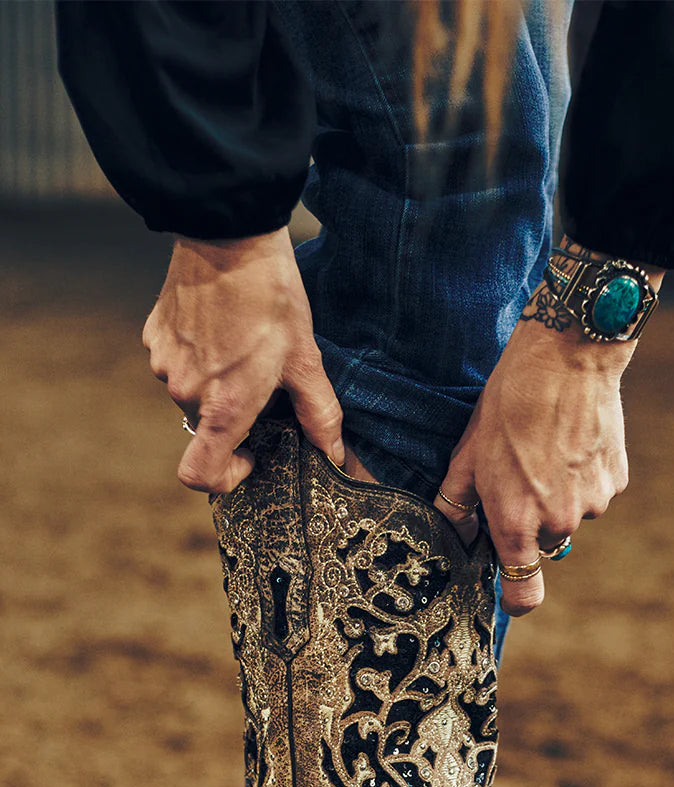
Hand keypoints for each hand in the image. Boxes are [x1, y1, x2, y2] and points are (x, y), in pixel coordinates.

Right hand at [143, 229, 343, 493]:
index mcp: (223, 406)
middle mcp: (187, 392)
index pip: (199, 475)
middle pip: (207, 426)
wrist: (228, 234)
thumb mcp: (305, 359)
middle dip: (234, 413)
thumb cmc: (272, 298)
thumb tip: (334, 454)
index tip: (249, 456)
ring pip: (193, 393)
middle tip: (264, 379)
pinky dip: (199, 357)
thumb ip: (318, 414)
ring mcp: (165, 364)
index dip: (224, 478)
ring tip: (243, 344)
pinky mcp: (154, 336)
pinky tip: (222, 326)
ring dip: (216, 383)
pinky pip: (178, 363)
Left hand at [435, 281, 640, 614]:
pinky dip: (583, 475)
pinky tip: (571, 441)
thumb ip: (456, 504)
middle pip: (542, 543)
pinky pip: (594, 491)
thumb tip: (453, 534)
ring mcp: (592, 503)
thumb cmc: (508, 405)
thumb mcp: (468, 454)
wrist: (566, 359)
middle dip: (530, 520)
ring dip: (558, 494)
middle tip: (519, 474)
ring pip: (570, 514)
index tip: (510, 593)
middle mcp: (558, 523)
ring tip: (546, 449)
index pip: (524, 592)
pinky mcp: (616, 481)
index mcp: (517, 523)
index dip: (516, 599)